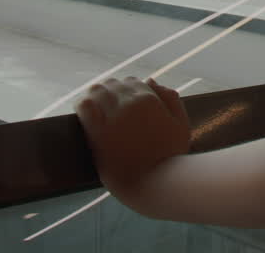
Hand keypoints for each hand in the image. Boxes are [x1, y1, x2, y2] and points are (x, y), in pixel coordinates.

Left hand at [75, 77, 190, 201]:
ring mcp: (112, 117)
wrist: (152, 183)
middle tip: (111, 105)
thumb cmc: (170, 156)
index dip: (130, 89)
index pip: (133, 82)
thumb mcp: (181, 124)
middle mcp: (129, 103)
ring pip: (96, 91)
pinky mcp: (97, 133)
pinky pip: (84, 107)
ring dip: (96, 95)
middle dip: (112, 91)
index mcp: (149, 99)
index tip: (127, 101)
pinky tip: (85, 112)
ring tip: (96, 105)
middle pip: (113, 84)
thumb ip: (170, 99)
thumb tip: (151, 80)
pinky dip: (83, 105)